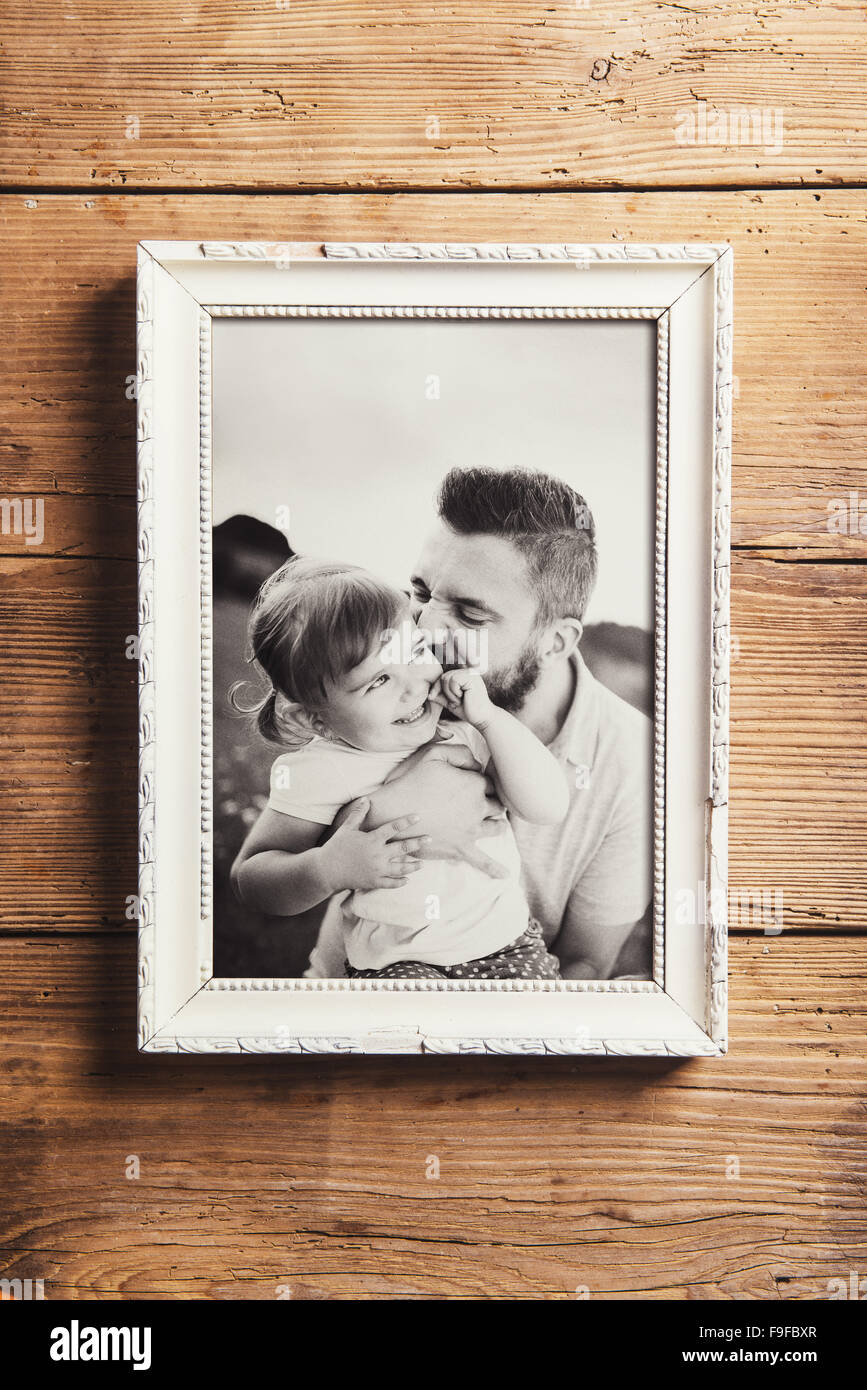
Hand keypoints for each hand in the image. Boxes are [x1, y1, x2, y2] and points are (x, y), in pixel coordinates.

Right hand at [322, 800, 428, 891]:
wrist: (326, 870)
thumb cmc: (336, 847)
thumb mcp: (347, 829)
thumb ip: (358, 814)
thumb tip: (366, 799)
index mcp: (372, 840)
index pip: (393, 828)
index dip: (406, 821)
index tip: (418, 817)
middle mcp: (377, 855)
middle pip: (403, 848)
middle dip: (418, 843)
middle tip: (430, 839)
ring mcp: (377, 870)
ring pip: (400, 868)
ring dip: (413, 866)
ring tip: (422, 864)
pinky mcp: (374, 882)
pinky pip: (391, 883)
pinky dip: (400, 882)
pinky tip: (407, 880)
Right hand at [362, 744, 509, 878]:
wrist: (393, 813)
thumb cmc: (411, 781)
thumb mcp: (434, 754)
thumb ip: (461, 753)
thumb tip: (477, 764)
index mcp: (474, 784)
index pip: (490, 783)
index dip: (483, 782)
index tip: (475, 783)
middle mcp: (478, 807)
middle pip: (497, 804)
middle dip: (492, 802)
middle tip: (484, 802)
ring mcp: (471, 830)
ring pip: (496, 827)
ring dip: (496, 824)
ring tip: (495, 824)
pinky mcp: (461, 848)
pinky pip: (482, 861)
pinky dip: (494, 868)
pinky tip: (504, 875)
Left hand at [431, 668, 493, 728]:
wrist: (481, 718)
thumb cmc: (467, 710)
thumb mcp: (449, 701)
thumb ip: (439, 695)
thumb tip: (426, 693)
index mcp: (462, 675)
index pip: (442, 677)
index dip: (435, 687)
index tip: (432, 697)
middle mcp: (467, 671)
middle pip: (443, 676)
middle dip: (443, 691)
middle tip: (454, 702)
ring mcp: (470, 673)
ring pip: (446, 678)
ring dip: (449, 693)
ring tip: (458, 700)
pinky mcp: (472, 677)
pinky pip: (454, 680)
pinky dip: (454, 692)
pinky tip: (463, 698)